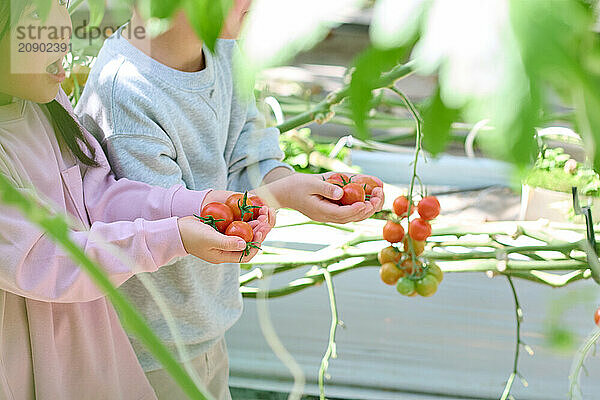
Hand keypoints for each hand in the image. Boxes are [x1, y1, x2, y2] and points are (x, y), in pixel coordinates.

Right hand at [177, 204, 274, 262]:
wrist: (175, 230)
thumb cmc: (190, 235)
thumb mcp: (209, 238)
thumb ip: (226, 242)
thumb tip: (245, 244)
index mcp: (223, 256)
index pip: (246, 255)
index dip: (256, 244)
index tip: (261, 231)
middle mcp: (225, 250)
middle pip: (248, 244)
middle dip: (258, 233)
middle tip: (265, 220)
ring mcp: (223, 241)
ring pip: (244, 235)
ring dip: (254, 226)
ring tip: (262, 215)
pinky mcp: (221, 231)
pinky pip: (237, 228)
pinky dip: (245, 221)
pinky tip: (250, 212)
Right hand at [262, 173, 384, 223]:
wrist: (284, 193)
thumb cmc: (295, 186)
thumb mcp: (310, 183)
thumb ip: (326, 188)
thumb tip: (341, 192)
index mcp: (321, 212)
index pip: (343, 214)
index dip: (357, 209)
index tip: (367, 202)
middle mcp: (328, 216)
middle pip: (352, 217)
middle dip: (368, 207)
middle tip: (379, 195)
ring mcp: (330, 215)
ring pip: (354, 215)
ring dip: (368, 207)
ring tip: (379, 194)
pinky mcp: (332, 210)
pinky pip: (350, 210)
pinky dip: (362, 204)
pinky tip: (370, 194)